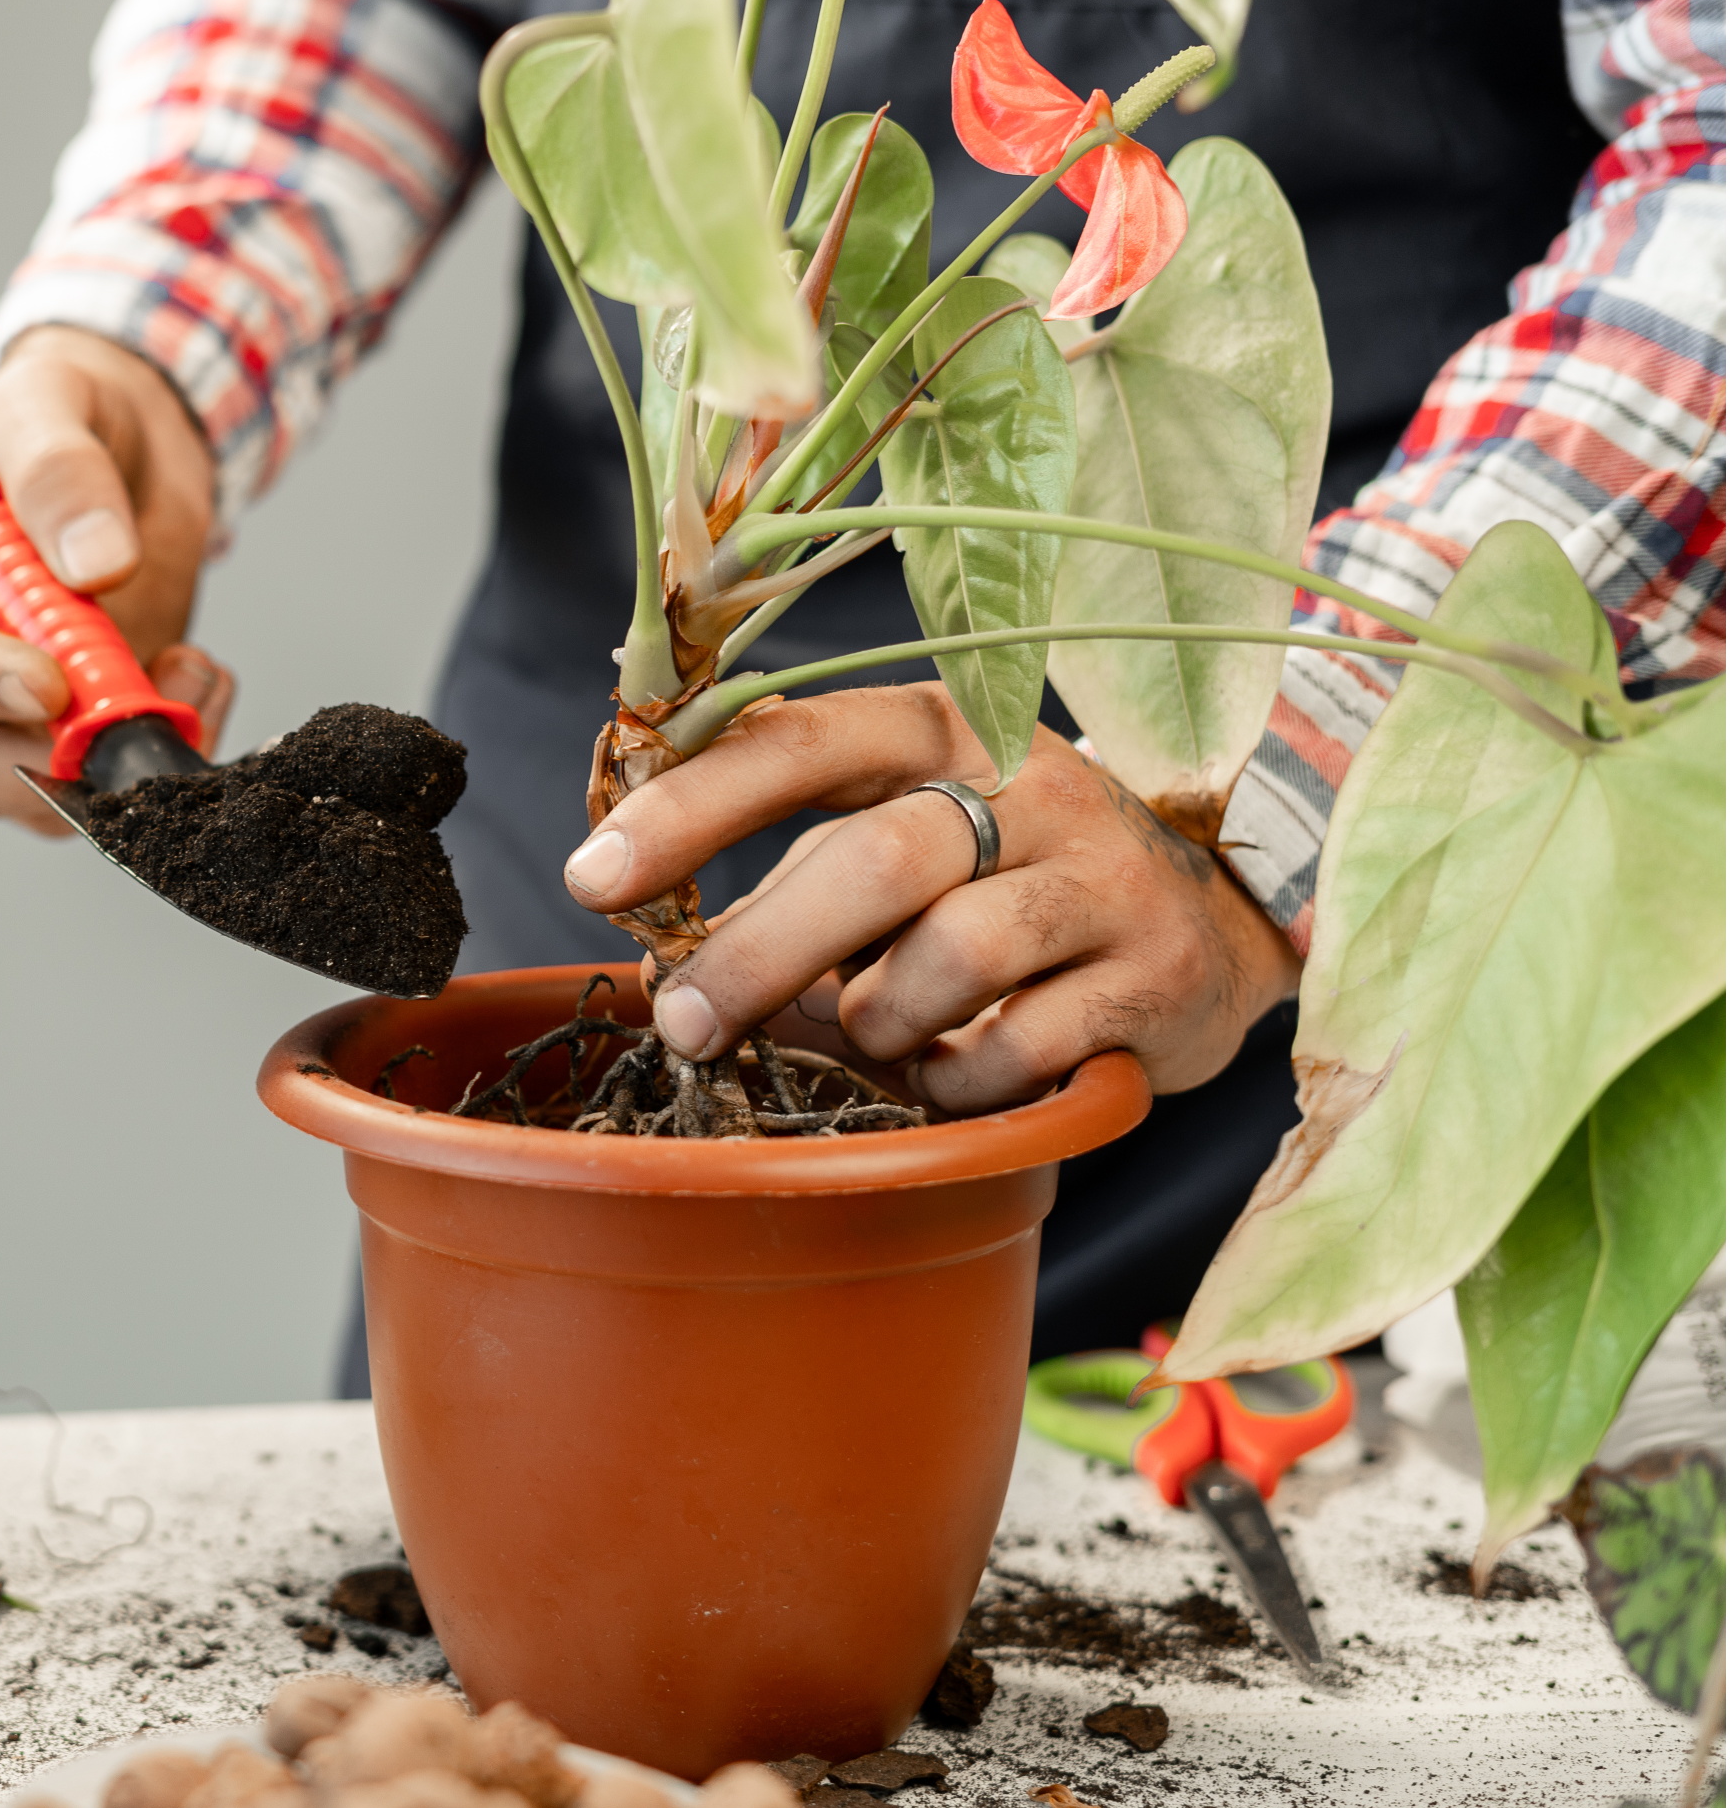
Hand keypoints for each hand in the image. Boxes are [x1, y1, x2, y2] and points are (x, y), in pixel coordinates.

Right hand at [0, 325, 232, 832]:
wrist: (128, 453)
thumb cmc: (60, 421)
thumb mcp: (50, 403)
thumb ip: (60, 471)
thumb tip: (95, 565)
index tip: (46, 682)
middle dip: (55, 756)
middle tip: (145, 707)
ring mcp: (0, 724)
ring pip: (41, 796)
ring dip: (126, 759)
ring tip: (191, 673)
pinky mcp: (73, 744)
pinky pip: (110, 789)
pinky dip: (167, 754)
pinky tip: (199, 684)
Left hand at [561, 683, 1300, 1114]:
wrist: (1214, 919)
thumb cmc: (1007, 878)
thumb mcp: (909, 837)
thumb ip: (798, 873)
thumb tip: (667, 957)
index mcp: (941, 728)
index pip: (800, 742)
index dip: (690, 808)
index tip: (592, 877)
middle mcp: (1031, 784)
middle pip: (875, 859)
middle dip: (758, 954)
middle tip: (682, 1022)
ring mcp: (1102, 877)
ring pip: (949, 956)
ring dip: (876, 1020)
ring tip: (871, 1034)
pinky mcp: (1152, 974)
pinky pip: (1015, 1047)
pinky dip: (955, 1079)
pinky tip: (952, 1074)